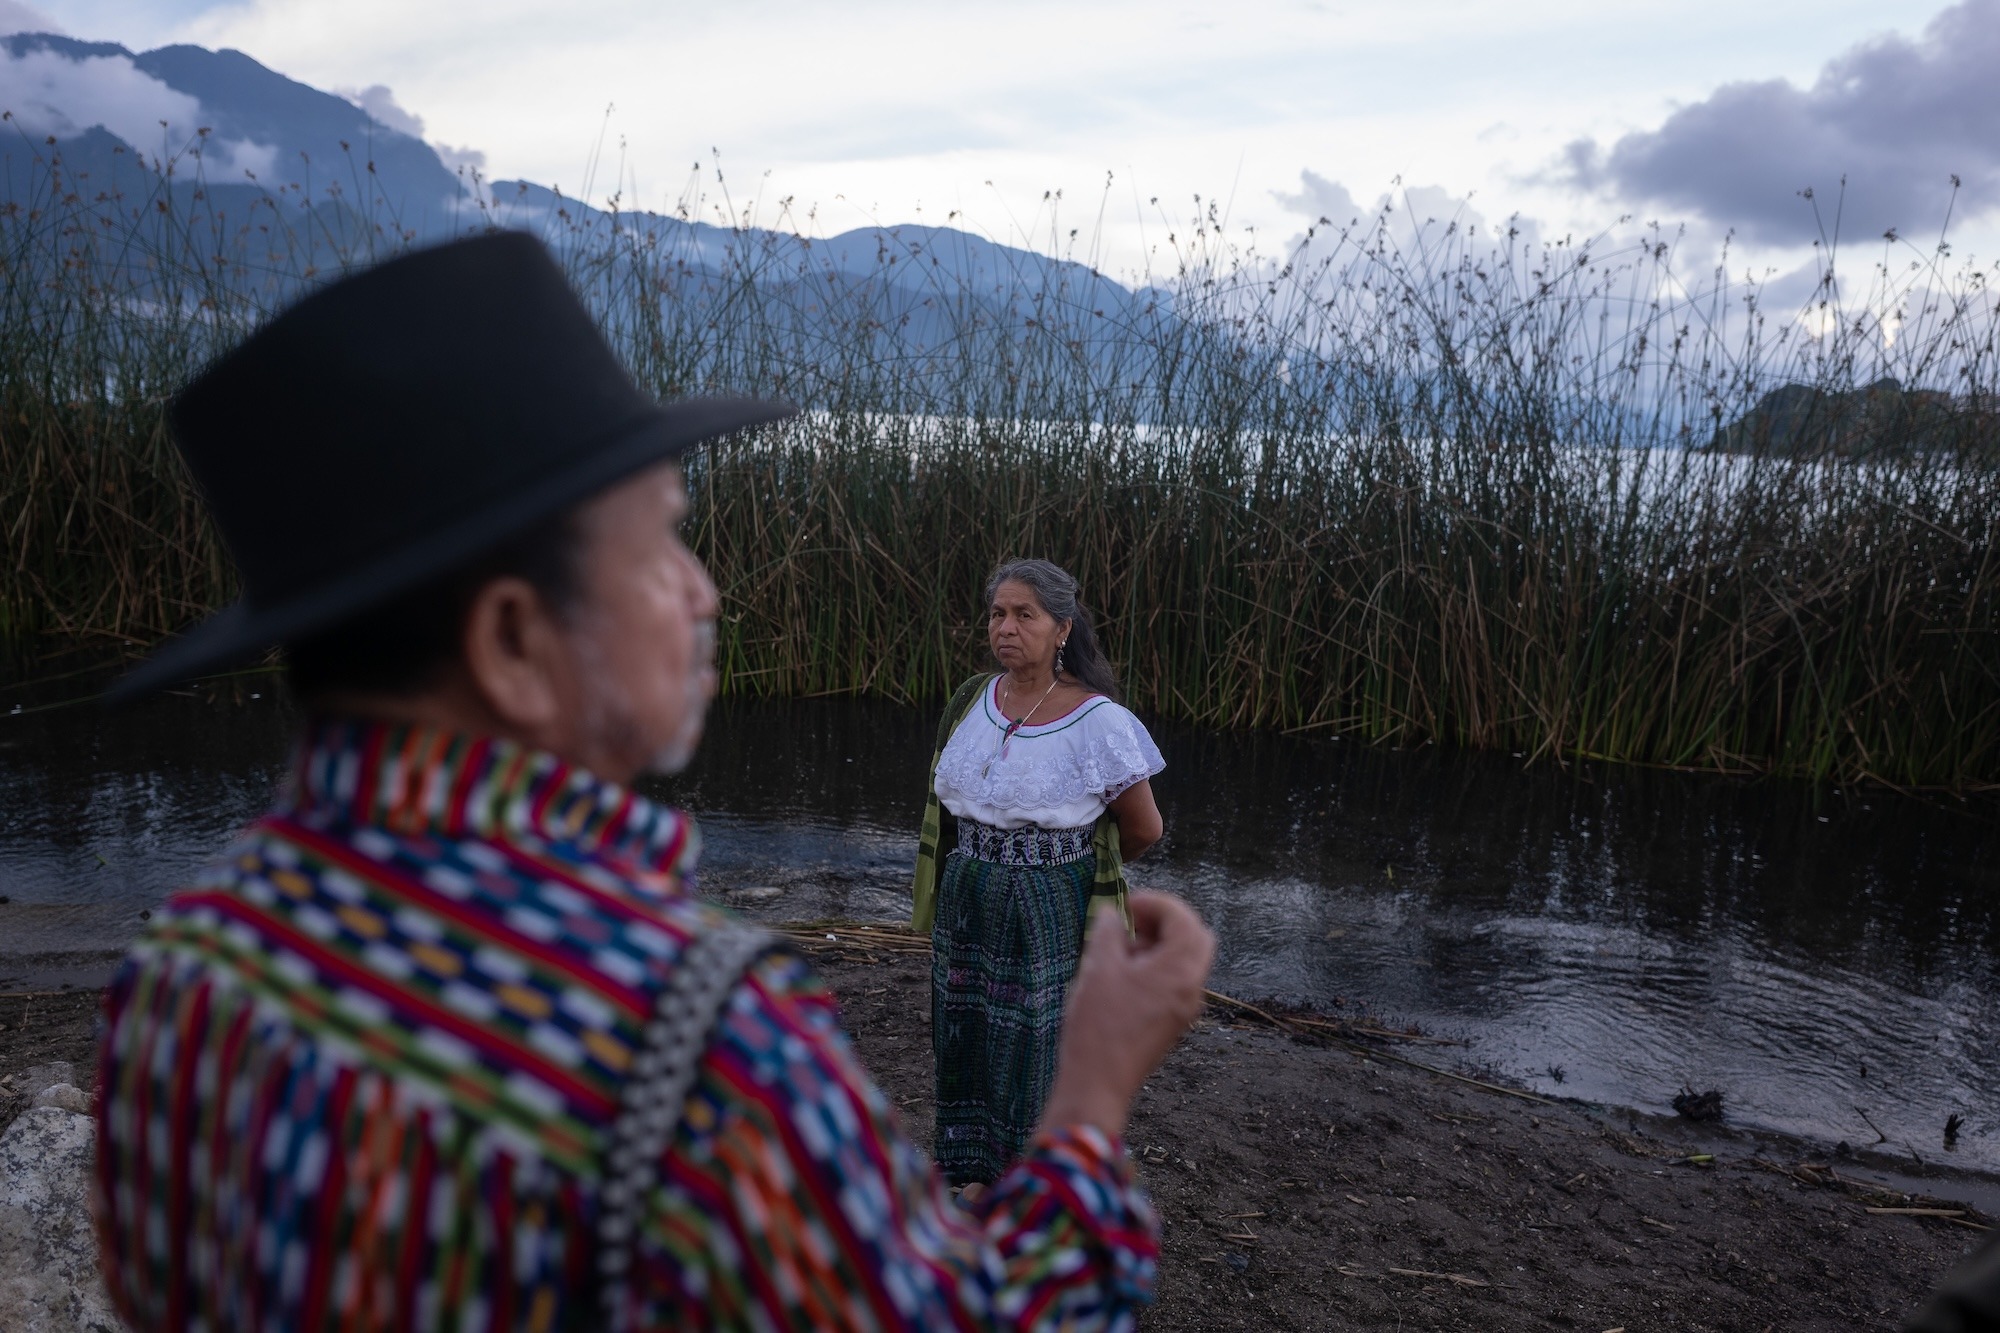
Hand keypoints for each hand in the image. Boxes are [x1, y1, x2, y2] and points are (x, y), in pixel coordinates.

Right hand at [1039, 892, 1215, 1138]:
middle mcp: (1193, 988)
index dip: (1155, 902)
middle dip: (1165, 921)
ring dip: (1160, 944)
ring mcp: (1186, 1008)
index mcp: (1181, 970)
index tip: (1124, 902)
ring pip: (1186, 961)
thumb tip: (1111, 914)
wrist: (1098, 1085)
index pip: (1183, 918)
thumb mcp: (1098, 967)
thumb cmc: (1098, 1025)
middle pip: (1195, 937)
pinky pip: (1176, 983)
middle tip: (1131, 920)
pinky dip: (1157, 967)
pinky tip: (1122, 975)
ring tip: (1120, 947)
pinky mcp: (1173, 1023)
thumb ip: (1108, 931)